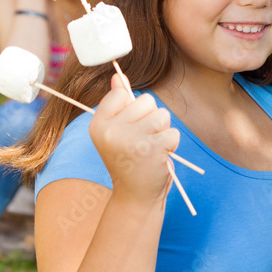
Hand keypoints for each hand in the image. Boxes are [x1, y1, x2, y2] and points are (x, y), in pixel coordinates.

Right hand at [88, 74, 179, 204]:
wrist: (135, 196)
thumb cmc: (129, 159)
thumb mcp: (117, 131)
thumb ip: (117, 103)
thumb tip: (117, 76)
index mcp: (97, 124)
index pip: (122, 93)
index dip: (132, 108)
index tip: (128, 128)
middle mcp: (111, 131)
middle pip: (147, 101)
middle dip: (151, 118)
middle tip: (142, 141)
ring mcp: (132, 140)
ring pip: (162, 115)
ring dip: (163, 131)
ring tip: (151, 149)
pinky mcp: (153, 150)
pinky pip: (174, 132)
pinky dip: (172, 144)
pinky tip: (159, 157)